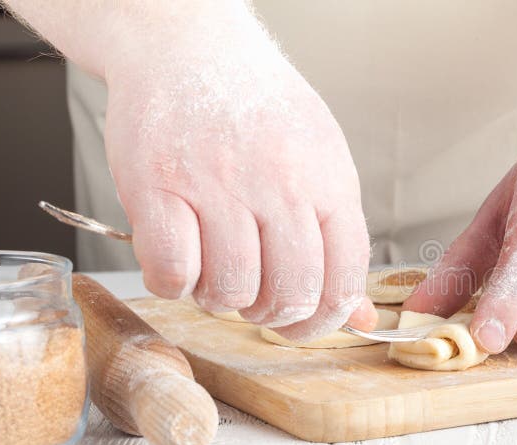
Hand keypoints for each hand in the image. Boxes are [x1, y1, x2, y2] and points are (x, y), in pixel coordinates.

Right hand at [102, 7, 374, 339]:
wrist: (189, 47)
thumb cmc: (256, 108)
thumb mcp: (319, 161)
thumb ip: (337, 239)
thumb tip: (357, 315)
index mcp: (328, 180)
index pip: (343, 280)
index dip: (323, 321)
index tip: (302, 325)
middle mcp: (280, 183)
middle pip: (289, 294)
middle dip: (270, 314)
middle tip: (253, 298)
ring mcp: (219, 183)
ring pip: (230, 291)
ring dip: (218, 298)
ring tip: (213, 267)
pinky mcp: (159, 185)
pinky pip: (172, 273)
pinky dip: (173, 283)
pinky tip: (178, 258)